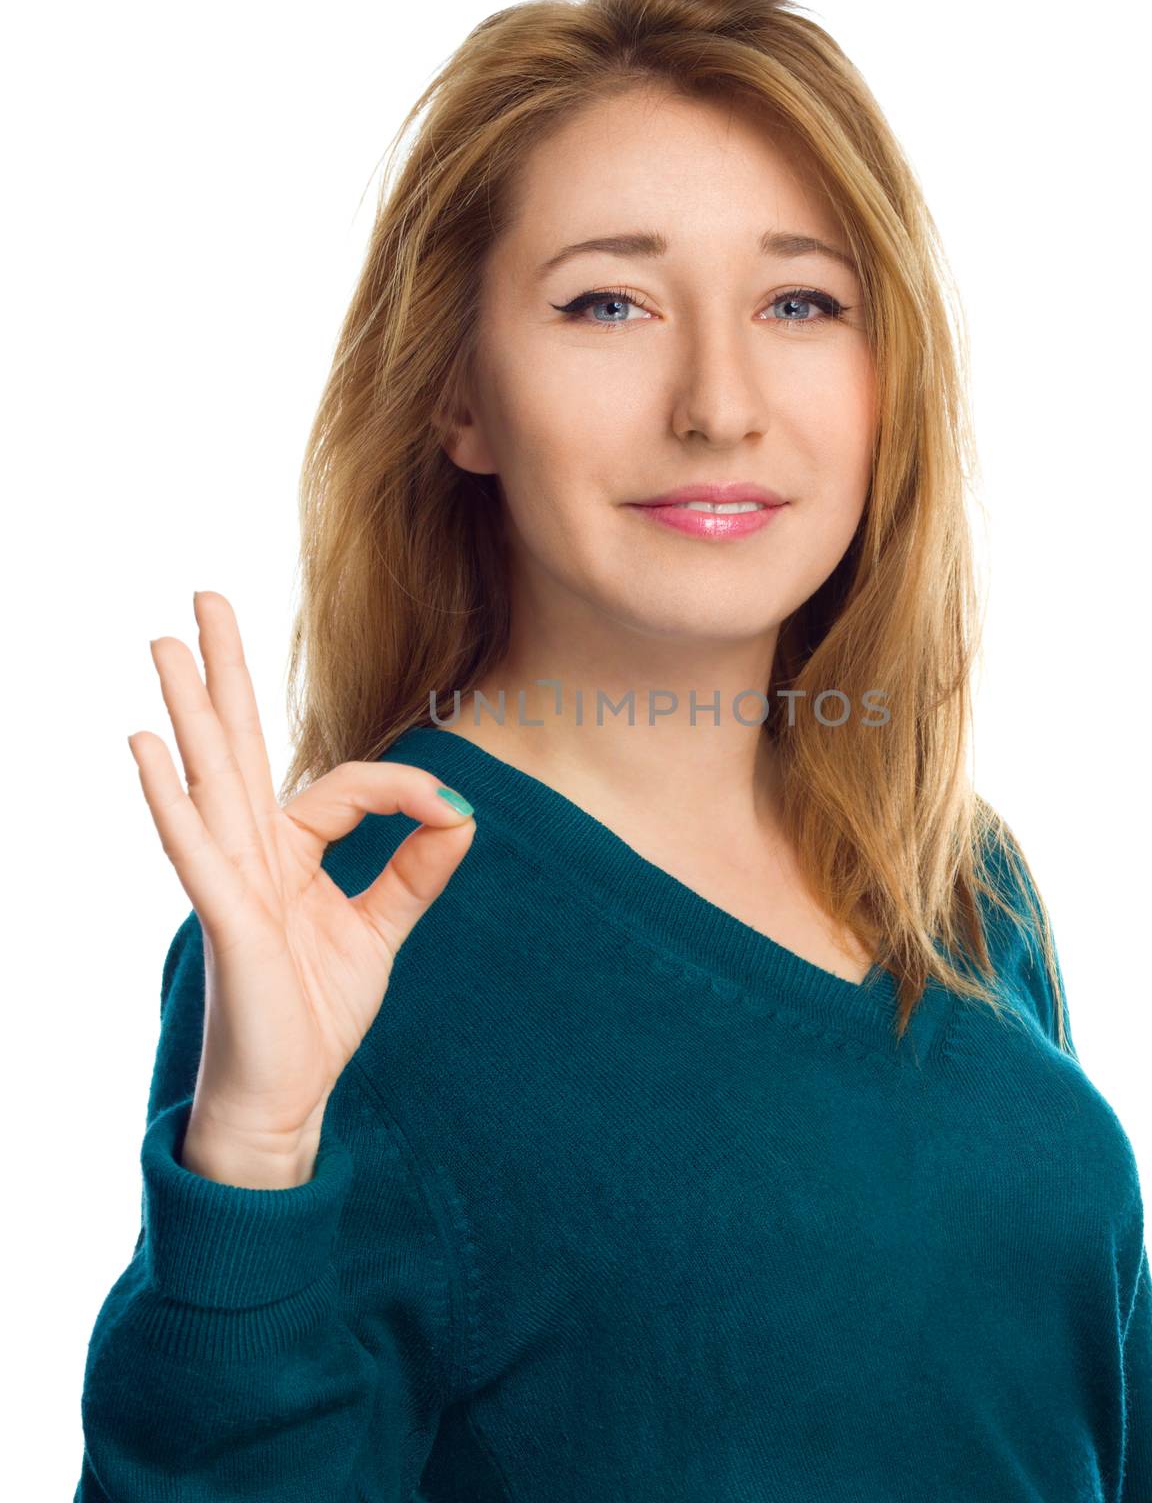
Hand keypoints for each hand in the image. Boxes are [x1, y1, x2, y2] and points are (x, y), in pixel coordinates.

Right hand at [129, 589, 475, 1160]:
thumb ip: (416, 871)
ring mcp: (230, 883)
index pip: (349, 788)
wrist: (288, 1094)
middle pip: (239, 747)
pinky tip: (148, 747)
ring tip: (165, 644)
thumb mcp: (381, 929)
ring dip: (188, 711)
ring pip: (210, 780)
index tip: (454, 815)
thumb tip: (463, 814)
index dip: (406, 790)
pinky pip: (195, 850)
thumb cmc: (315, 1012)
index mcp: (290, 853)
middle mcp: (253, 855)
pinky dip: (171, 799)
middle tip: (205, 597)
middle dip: (226, 673)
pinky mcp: (223, 920)